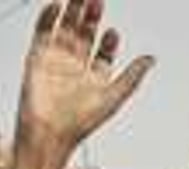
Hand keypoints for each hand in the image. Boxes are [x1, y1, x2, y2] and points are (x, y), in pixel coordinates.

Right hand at [17, 0, 154, 154]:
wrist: (50, 134)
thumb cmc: (81, 123)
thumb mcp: (114, 95)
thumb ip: (133, 75)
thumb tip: (151, 58)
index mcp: (93, 78)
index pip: (103, 52)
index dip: (109, 41)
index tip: (113, 33)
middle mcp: (75, 68)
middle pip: (84, 35)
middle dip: (91, 17)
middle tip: (97, 0)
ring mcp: (56, 61)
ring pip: (66, 29)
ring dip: (73, 12)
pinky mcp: (37, 59)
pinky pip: (42, 33)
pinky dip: (48, 17)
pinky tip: (56, 5)